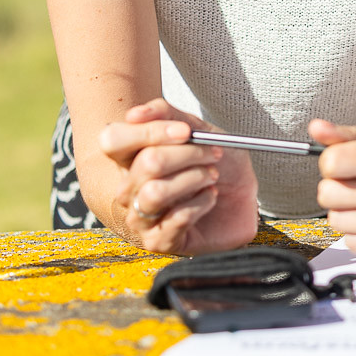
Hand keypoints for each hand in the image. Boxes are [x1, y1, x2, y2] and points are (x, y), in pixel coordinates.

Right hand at [96, 99, 258, 254]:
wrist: (243, 195)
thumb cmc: (216, 163)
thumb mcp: (198, 129)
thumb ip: (167, 114)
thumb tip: (135, 113)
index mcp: (129, 159)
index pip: (112, 139)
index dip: (150, 131)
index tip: (186, 131)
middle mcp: (128, 190)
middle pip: (146, 163)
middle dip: (189, 154)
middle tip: (213, 154)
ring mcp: (140, 218)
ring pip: (155, 193)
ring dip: (194, 179)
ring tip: (211, 176)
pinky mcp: (159, 242)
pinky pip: (175, 219)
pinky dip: (201, 203)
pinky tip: (210, 197)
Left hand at [313, 120, 355, 266]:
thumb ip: (348, 135)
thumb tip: (317, 129)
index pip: (335, 161)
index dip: (330, 163)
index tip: (340, 165)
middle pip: (329, 194)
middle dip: (335, 190)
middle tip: (354, 188)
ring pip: (337, 221)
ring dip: (346, 214)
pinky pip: (352, 243)